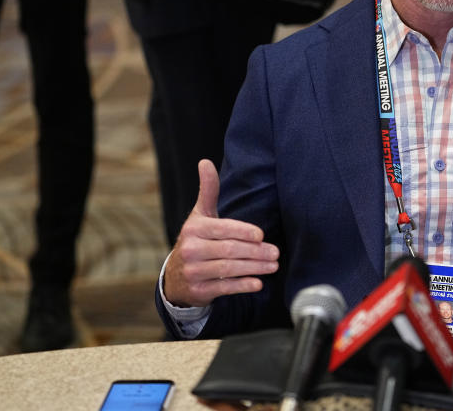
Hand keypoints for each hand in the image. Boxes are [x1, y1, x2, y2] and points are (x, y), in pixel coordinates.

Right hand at [163, 159, 280, 307]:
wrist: (176, 277)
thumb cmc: (197, 240)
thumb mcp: (200, 215)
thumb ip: (208, 190)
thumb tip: (205, 162)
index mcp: (194, 229)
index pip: (222, 228)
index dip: (242, 231)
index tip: (261, 235)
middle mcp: (191, 250)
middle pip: (229, 250)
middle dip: (255, 252)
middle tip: (276, 252)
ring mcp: (193, 272)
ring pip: (228, 269)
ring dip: (254, 268)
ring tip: (273, 265)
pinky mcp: (198, 291)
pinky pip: (223, 288)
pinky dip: (242, 286)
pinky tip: (258, 283)